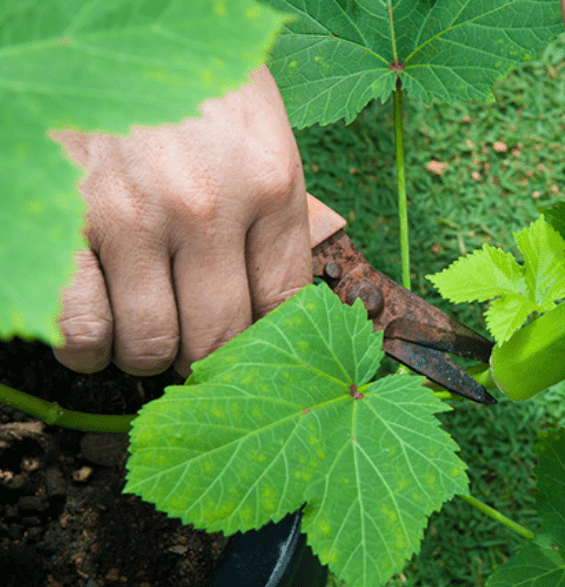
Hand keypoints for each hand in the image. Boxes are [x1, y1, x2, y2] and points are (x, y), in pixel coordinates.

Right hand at [53, 66, 310, 376]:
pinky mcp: (63, 220)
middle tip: (191, 348)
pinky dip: (88, 350)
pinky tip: (95, 336)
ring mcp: (134, 217)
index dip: (265, 341)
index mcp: (270, 182)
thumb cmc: (187, 76)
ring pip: (152, 346)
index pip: (283, 305)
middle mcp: (209, 207)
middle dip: (206, 357)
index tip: (248, 347)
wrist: (109, 17)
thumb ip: (272, 211)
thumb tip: (277, 301)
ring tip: (143, 338)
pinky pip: (82, 329)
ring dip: (148, 357)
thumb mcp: (257, 128)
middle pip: (220, 337)